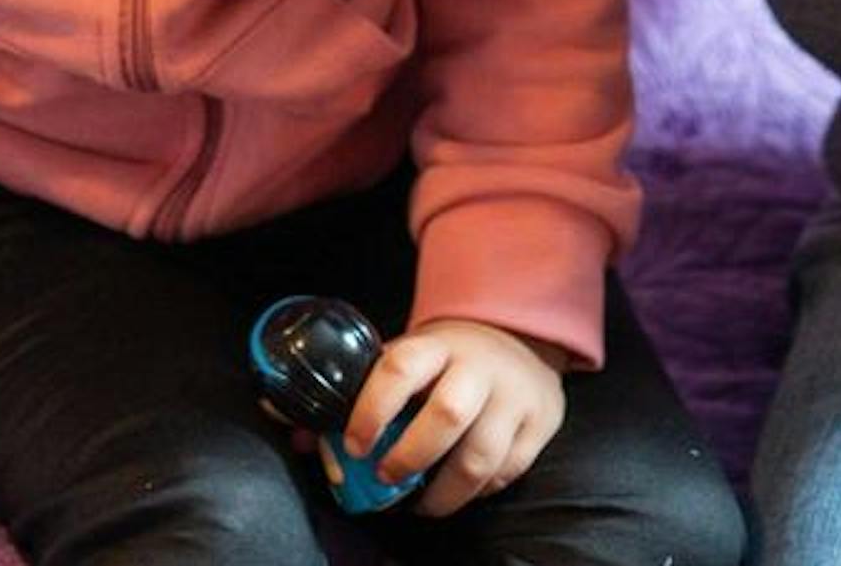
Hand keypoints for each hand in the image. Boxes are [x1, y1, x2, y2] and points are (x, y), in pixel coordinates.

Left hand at [345, 316, 568, 519]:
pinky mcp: (540, 424)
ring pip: (481, 457)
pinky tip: (458, 491)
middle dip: (410, 457)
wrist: (520, 337)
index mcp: (435, 346)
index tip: (354, 445)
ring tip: (420, 503)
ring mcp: (514, 396)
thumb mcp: (408, 359)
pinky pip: (507, 473)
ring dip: (444, 493)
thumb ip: (358, 395)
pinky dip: (478, 492)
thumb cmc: (448, 359)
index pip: (399, 368)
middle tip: (386, 478)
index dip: (371, 410)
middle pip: (447, 415)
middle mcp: (478, 367)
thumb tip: (300, 437)